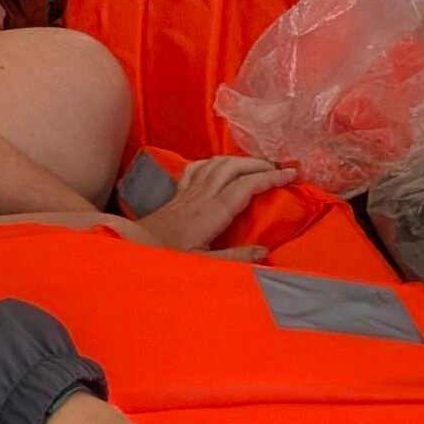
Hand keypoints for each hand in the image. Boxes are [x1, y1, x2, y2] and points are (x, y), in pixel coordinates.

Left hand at [136, 156, 293, 253]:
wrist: (133, 246)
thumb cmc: (168, 258)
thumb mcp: (204, 263)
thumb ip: (235, 257)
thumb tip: (264, 251)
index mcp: (213, 211)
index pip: (247, 186)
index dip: (270, 177)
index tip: (291, 173)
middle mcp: (201, 195)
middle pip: (234, 167)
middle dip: (259, 163)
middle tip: (280, 166)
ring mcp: (188, 190)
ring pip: (217, 163)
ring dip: (239, 160)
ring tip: (257, 164)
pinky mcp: (177, 192)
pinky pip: (198, 167)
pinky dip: (214, 162)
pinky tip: (219, 166)